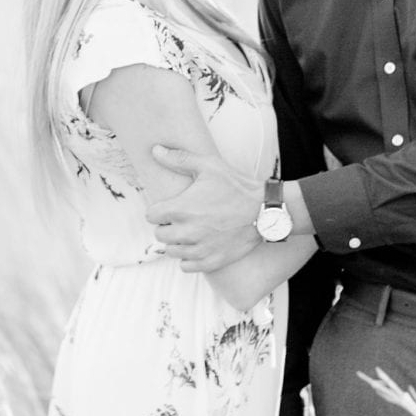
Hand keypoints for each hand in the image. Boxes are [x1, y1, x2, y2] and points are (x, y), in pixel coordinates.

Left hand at [145, 145, 262, 271]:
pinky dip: (188, 258)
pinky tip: (197, 246)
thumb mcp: (209, 166)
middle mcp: (187, 232)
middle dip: (167, 226)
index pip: (151, 216)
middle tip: (182, 219)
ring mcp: (199, 249)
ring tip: (190, 233)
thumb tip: (155, 150)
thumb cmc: (237, 187)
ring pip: (172, 251)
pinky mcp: (211, 261)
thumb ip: (179, 159)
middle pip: (160, 235)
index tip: (171, 207)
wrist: (264, 210)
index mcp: (181, 209)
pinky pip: (186, 266)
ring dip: (177, 243)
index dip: (159, 210)